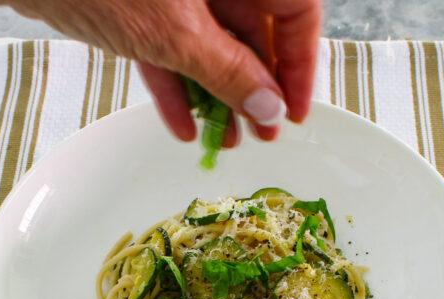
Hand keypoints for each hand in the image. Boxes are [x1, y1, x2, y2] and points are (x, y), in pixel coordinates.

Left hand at [6, 0, 320, 141]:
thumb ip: (228, 73)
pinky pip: (173, 51)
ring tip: (225, 141)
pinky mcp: (142, 11)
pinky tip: (184, 127)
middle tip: (262, 134)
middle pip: (254, 32)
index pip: (295, 10)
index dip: (301, 63)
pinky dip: (178, 87)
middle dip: (257, 88)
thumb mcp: (177, 36)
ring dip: (220, 95)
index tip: (293, 111)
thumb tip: (270, 108)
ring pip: (213, 46)